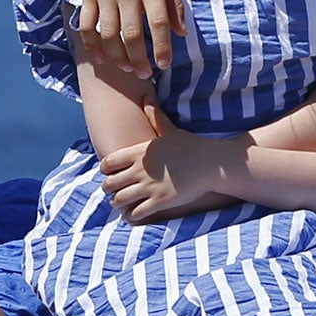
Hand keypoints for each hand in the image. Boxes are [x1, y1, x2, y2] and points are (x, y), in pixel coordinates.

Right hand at [77, 0, 182, 73]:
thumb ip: (174, 4)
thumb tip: (181, 33)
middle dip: (138, 59)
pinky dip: (92, 45)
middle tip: (144, 74)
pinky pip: (87, 24)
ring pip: (108, 34)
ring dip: (117, 56)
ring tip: (126, 67)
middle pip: (131, 34)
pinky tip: (100, 59)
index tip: (164, 65)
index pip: (158, 24)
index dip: (161, 48)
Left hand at [99, 102, 225, 221]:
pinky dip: (131, 216)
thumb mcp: (170, 130)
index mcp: (139, 153)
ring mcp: (149, 187)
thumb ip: (155, 116)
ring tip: (122, 204)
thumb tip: (147, 99)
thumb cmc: (191, 146)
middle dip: (109, 190)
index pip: (106, 164)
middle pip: (108, 184)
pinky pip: (136, 213)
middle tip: (114, 192)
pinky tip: (134, 214)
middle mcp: (140, 170)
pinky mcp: (160, 202)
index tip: (111, 174)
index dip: (105, 171)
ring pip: (119, 200)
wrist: (211, 163)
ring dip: (117, 204)